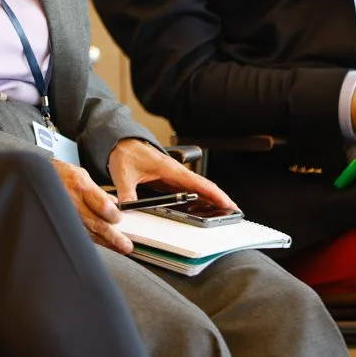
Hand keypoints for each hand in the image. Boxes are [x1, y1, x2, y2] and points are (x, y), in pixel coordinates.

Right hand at [49, 158, 131, 253]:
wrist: (36, 177)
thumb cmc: (58, 174)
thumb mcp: (81, 175)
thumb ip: (98, 191)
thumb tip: (114, 203)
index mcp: (81, 187)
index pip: (102, 206)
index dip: (113, 215)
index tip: (120, 218)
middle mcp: (74, 203)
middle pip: (97, 223)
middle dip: (113, 236)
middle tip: (126, 245)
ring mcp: (67, 215)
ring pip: (89, 233)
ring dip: (105, 242)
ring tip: (119, 249)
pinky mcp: (62, 223)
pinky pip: (79, 234)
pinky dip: (91, 241)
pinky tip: (102, 246)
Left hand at [107, 138, 236, 211]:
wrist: (121, 142)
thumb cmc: (126, 152)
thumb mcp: (123, 174)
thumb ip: (127, 192)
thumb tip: (127, 208)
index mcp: (170, 169)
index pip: (198, 183)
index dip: (215, 194)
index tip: (229, 205)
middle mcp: (175, 173)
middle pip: (203, 187)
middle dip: (220, 200)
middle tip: (234, 215)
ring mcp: (174, 177)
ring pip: (198, 190)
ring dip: (211, 200)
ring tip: (223, 214)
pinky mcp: (169, 181)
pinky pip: (188, 191)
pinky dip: (199, 199)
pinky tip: (203, 209)